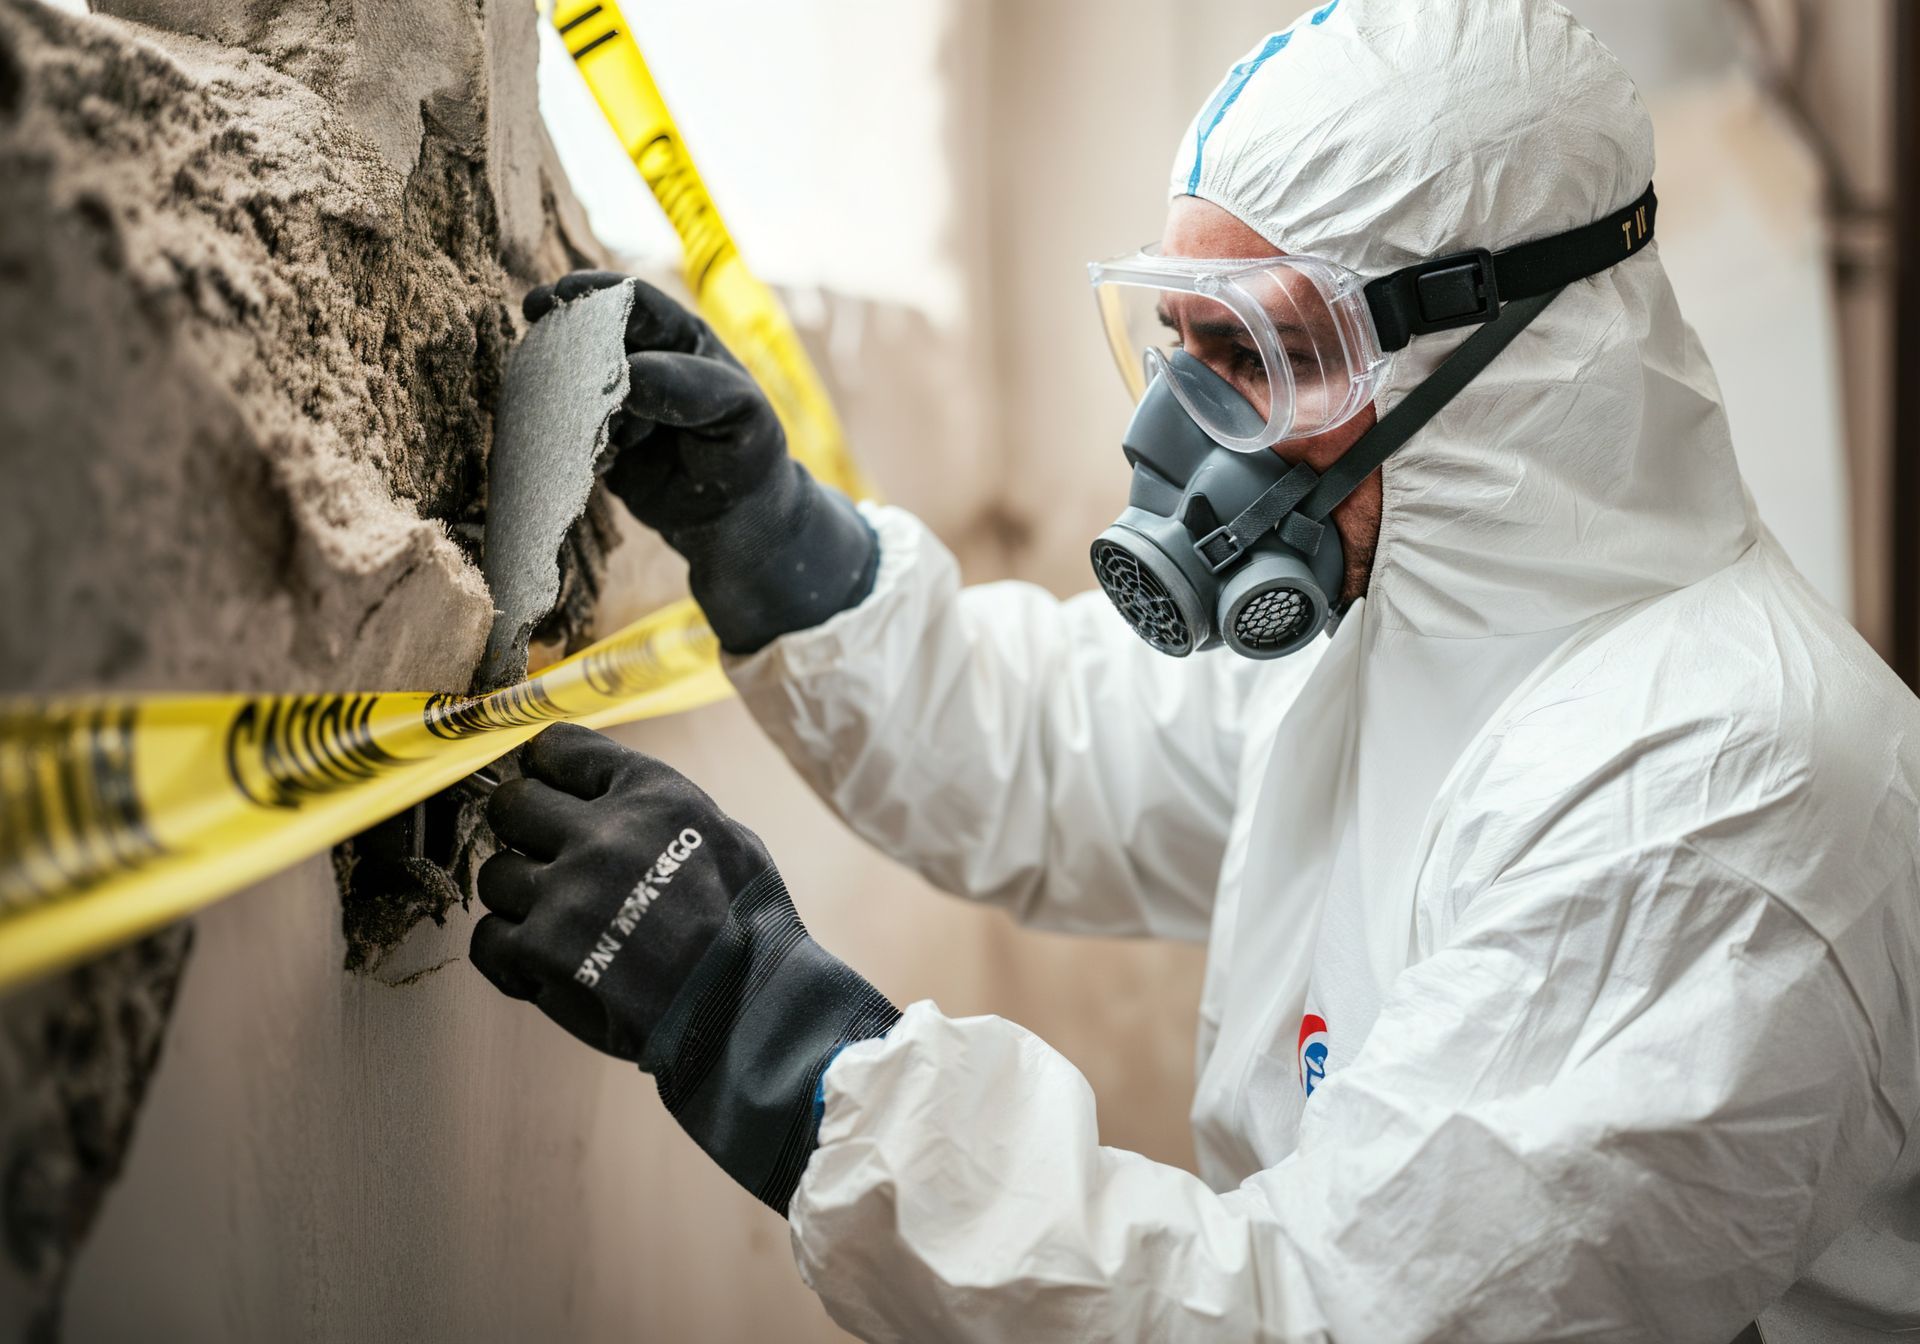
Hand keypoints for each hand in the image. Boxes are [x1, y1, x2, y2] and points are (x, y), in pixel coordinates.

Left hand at [468, 723, 899, 1213]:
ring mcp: (564, 893)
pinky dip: (508, 952)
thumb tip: (611, 795)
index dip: (546, 768)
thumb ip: (659, 809)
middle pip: (511, 804)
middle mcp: (601, 833)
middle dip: (522, 827)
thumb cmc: (747, 927)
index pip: (560, 748)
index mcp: (651, 795)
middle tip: (542, 854)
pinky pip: (488, 938)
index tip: (545, 785)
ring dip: (519, 896)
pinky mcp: (539, 952)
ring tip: (557, 920)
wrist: (744, 1009)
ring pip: (495, 874)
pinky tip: (541, 961)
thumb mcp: (724, 837)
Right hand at [522, 271, 784, 536]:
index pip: (632, 301)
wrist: (730, 515)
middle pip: (589, 336)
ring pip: (572, 383)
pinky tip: (599, 460)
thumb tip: (628, 373)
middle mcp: (639, 360)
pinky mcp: (595, 439)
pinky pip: (568, 430)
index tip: (558, 298)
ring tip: (587, 422)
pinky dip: (569, 439)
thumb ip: (688, 386)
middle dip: (563, 340)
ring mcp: (612, 400)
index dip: (594, 292)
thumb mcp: (737, 411)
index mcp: (676, 337)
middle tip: (544, 353)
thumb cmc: (744, 449)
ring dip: (564, 397)